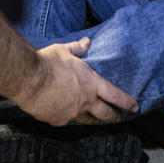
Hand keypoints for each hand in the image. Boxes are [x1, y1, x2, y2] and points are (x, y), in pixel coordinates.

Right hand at [16, 38, 139, 125]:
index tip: (135, 107)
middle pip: (106, 114)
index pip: (115, 95)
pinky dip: (70, 117)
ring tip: (98, 120)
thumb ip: (77, 48)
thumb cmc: (47, 62)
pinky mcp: (58, 120)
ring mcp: (72, 113)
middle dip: (115, 116)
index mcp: (91, 83)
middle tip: (119, 117)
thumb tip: (86, 42)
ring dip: (95, 119)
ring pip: (88, 120)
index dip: (127, 102)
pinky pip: (68, 121)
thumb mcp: (64, 50)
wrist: (28, 79)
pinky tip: (67, 115)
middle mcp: (86, 101)